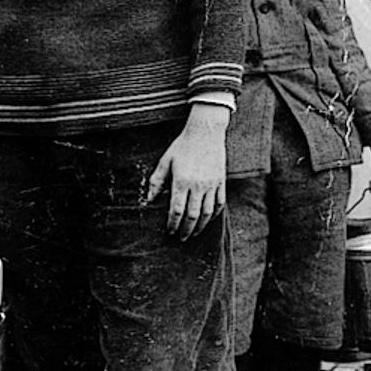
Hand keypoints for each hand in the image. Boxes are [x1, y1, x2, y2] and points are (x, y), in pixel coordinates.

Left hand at [145, 107, 227, 238]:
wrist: (205, 132)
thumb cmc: (182, 146)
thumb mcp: (165, 161)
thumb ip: (157, 181)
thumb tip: (149, 199)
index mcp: (182, 181)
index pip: (177, 210)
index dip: (173, 223)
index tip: (169, 231)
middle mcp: (198, 185)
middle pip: (192, 215)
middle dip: (186, 230)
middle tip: (182, 238)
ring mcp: (211, 184)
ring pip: (207, 212)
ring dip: (200, 226)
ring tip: (194, 233)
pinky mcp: (221, 181)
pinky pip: (219, 203)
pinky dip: (214, 214)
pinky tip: (209, 219)